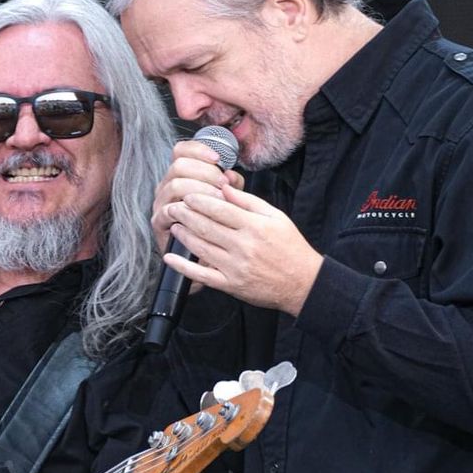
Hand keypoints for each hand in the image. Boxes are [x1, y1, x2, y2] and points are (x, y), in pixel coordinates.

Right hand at [152, 139, 244, 252]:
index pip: (181, 150)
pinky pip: (168, 210)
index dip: (199, 150)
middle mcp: (168, 185)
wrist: (205, 256)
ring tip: (218, 201)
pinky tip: (202, 215)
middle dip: (205, 172)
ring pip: (175, 185)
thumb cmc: (216, 225)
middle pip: (179, 165)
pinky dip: (187, 210)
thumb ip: (230, 185)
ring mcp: (161, 203)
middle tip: (222, 185)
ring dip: (200, 190)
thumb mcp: (228, 199)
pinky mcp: (158, 222)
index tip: (218, 158)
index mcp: (182, 175)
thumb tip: (231, 176)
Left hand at [163, 181, 323, 315]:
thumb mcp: (276, 217)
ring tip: (173, 224)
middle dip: (186, 214)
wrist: (302, 283)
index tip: (187, 195)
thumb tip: (224, 187)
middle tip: (173, 206)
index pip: (220, 209)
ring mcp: (235, 267)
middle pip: (206, 226)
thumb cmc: (290, 247)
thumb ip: (248, 201)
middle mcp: (243, 246)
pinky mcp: (231, 285)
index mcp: (254, 227)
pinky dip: (183, 266)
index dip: (200, 201)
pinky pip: (202, 275)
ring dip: (183, 235)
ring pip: (201, 247)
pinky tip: (170, 258)